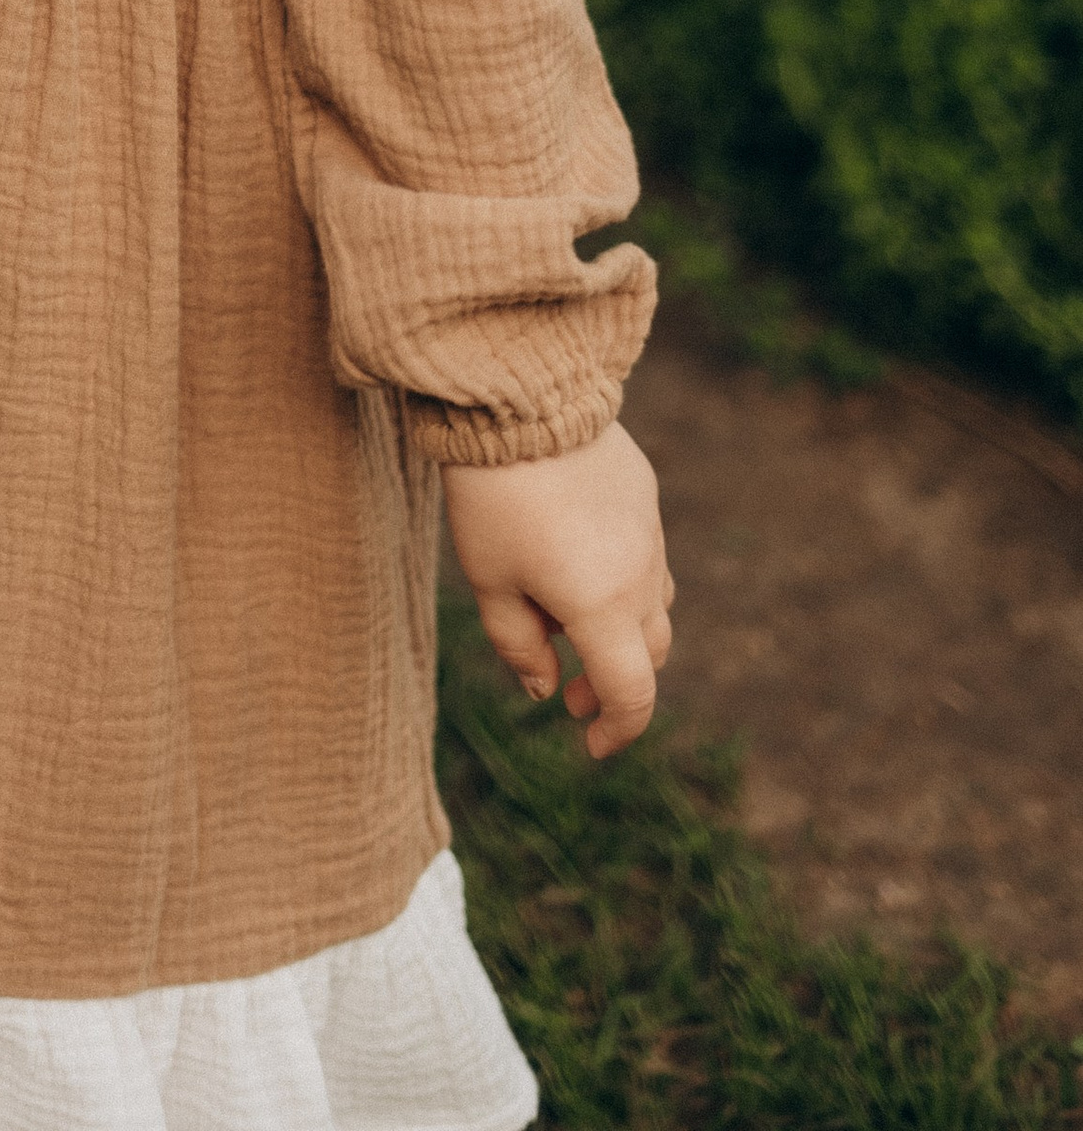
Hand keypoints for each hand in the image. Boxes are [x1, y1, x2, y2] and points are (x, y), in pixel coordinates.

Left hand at [445, 419, 673, 756]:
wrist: (520, 398)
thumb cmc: (493, 496)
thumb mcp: (490, 580)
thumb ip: (519, 646)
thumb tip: (547, 690)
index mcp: (603, 606)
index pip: (633, 694)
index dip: (618, 731)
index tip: (591, 745)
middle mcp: (641, 573)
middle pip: (648, 653)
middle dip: (614, 684)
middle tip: (571, 695)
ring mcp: (649, 531)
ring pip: (653, 604)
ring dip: (621, 632)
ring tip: (567, 625)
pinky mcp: (644, 494)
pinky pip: (645, 554)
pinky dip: (621, 580)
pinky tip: (573, 559)